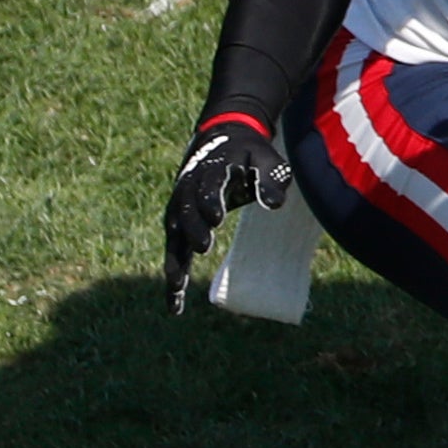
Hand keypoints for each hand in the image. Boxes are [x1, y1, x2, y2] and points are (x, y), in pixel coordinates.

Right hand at [163, 115, 293, 314]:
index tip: (216, 218)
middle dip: (193, 229)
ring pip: (173, 235)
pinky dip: (173, 276)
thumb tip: (275, 204)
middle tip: (204, 247)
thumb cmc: (249, 155)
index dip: (209, 199)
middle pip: (186, 210)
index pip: (208, 184)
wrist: (221, 143)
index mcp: (211, 169)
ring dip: (174, 260)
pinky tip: (175, 305)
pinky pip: (174, 252)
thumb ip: (270, 179)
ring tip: (177, 286)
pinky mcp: (179, 226)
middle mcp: (188, 189)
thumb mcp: (265, 160)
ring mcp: (180, 208)